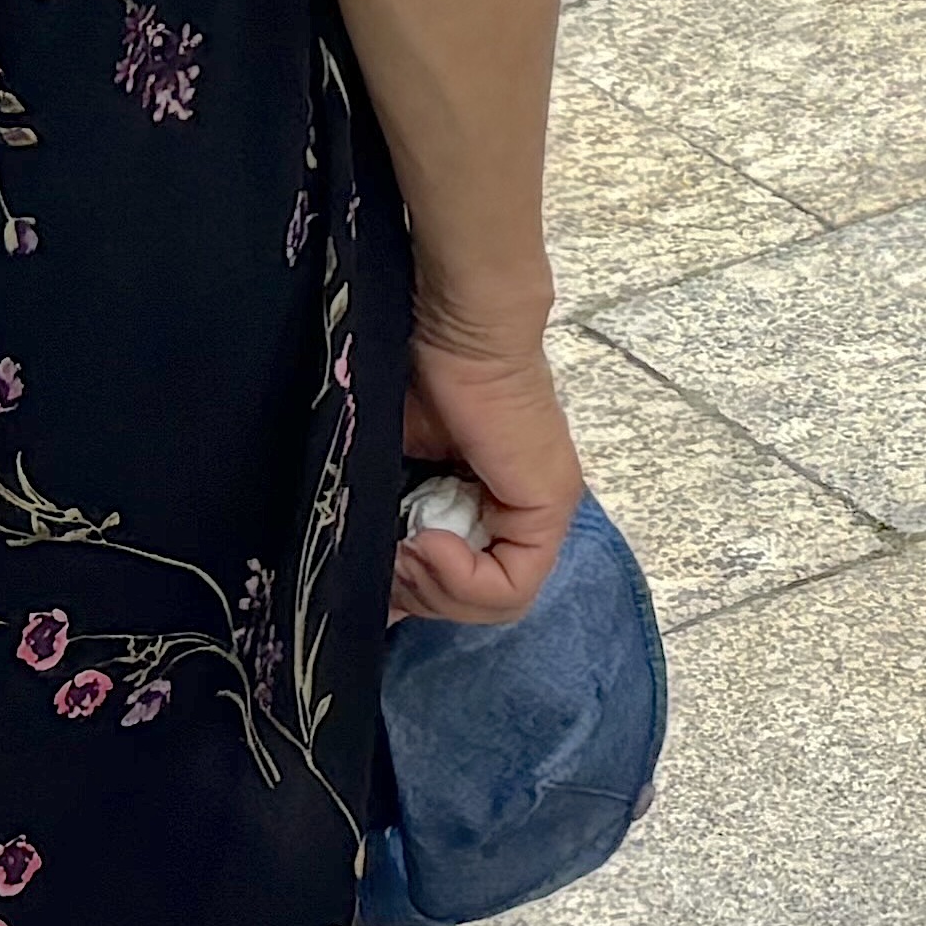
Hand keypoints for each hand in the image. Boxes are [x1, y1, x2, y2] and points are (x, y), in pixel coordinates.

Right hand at [391, 305, 584, 627]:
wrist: (452, 320)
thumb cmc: (412, 371)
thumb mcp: (388, 471)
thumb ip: (387, 532)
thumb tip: (374, 603)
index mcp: (485, 502)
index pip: (460, 589)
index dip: (415, 593)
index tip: (377, 567)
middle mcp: (521, 513)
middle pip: (473, 604)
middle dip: (419, 594)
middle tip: (388, 558)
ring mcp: (543, 512)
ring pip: (495, 603)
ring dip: (435, 588)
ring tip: (407, 546)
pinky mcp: (550, 505)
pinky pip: (512, 586)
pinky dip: (462, 580)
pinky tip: (430, 542)